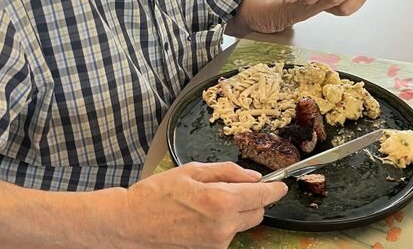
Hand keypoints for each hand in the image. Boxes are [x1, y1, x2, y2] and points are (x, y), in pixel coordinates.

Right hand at [121, 162, 287, 247]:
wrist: (131, 224)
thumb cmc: (156, 195)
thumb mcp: (192, 170)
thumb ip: (227, 172)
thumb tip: (252, 176)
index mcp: (221, 201)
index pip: (261, 195)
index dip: (274, 189)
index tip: (280, 185)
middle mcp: (224, 227)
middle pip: (257, 212)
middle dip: (252, 198)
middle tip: (232, 186)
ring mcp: (217, 243)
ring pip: (242, 223)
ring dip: (235, 210)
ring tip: (206, 200)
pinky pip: (227, 233)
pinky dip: (222, 222)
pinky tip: (200, 214)